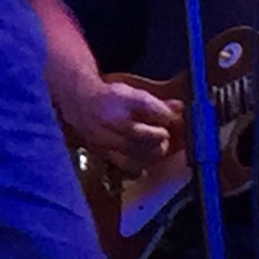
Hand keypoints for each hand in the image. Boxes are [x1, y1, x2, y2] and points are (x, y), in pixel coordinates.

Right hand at [54, 75, 181, 174]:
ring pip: (138, 153)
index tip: (172, 117)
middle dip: (160, 136)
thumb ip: (158, 103)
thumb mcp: (133, 92)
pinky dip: (139, 165)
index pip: (152, 108)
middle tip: (163, 134)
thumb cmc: (109, 97)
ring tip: (155, 146)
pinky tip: (143, 159)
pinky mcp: (103, 151)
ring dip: (152, 152)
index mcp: (122, 98)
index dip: (168, 115)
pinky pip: (127, 165)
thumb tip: (179, 109)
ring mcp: (106, 137)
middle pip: (146, 135)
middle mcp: (112, 119)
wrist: (79, 101)